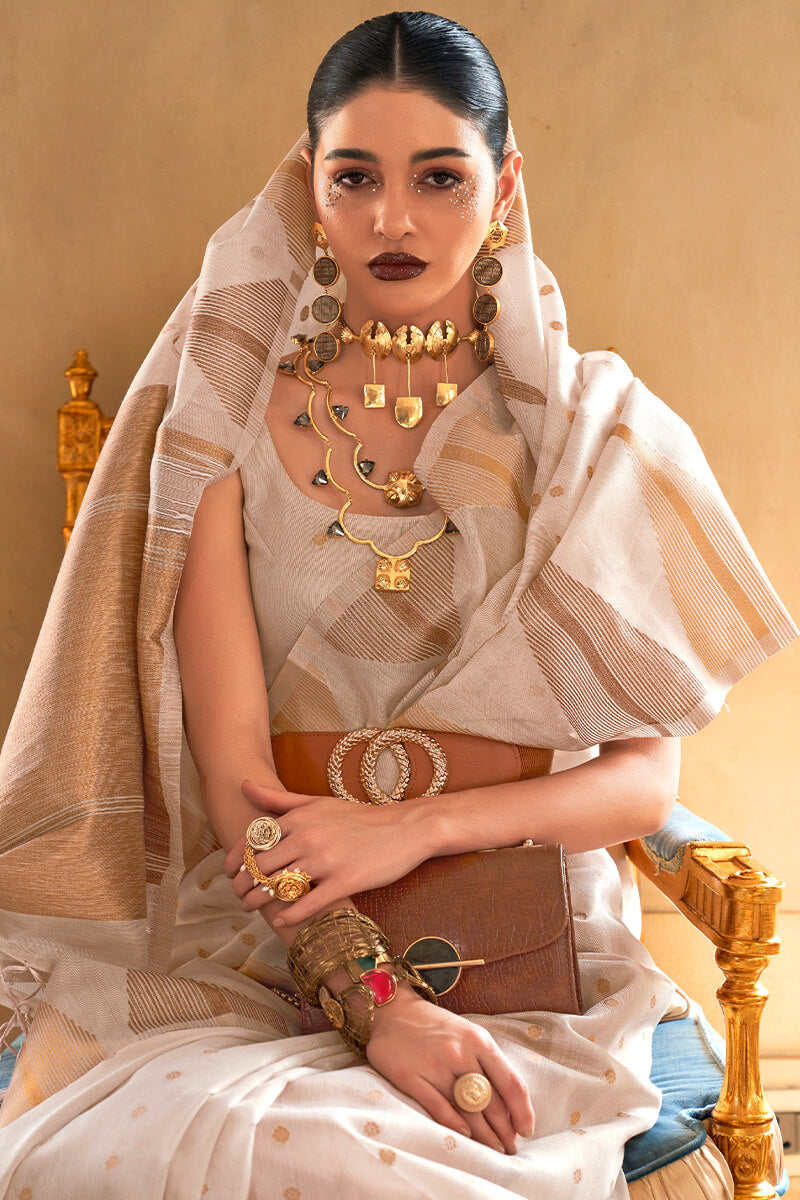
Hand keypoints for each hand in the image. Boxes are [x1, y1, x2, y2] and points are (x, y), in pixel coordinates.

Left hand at [223, 779, 429, 926]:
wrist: (404, 828)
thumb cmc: (358, 817)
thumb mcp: (317, 802)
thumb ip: (278, 799)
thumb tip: (242, 785)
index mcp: (299, 818)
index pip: (253, 841)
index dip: (234, 860)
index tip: (228, 873)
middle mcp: (308, 837)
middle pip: (260, 867)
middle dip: (243, 885)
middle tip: (238, 896)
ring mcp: (326, 860)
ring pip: (279, 887)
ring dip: (259, 902)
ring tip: (252, 909)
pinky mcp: (345, 882)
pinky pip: (308, 904)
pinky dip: (289, 916)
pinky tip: (282, 921)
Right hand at [366, 985, 534, 1154]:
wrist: (390, 1010)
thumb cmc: (435, 1026)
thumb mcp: (468, 1034)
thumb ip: (486, 1063)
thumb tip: (509, 1103)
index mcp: (479, 1041)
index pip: (512, 1083)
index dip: (523, 1112)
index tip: (527, 1130)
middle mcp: (459, 1053)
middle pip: (492, 1102)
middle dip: (505, 1131)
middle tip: (510, 1149)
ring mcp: (434, 1065)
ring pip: (468, 1110)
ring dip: (485, 1137)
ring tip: (494, 1151)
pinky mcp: (410, 1076)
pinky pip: (437, 1106)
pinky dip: (453, 1124)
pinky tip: (465, 1136)